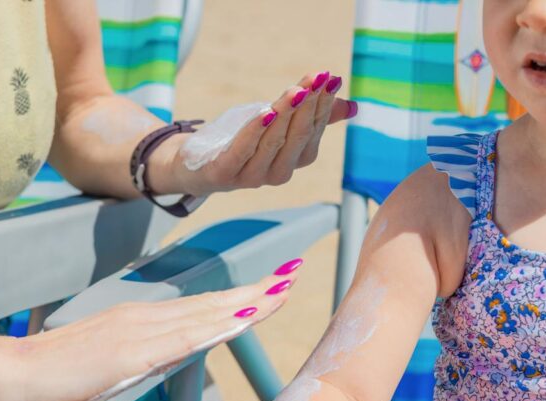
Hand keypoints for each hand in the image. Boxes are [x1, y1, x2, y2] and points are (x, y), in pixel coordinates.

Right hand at [0, 270, 298, 400]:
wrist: (9, 377)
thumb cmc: (48, 377)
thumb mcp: (102, 368)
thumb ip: (131, 362)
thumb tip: (158, 362)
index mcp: (137, 323)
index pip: (198, 310)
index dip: (238, 300)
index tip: (270, 291)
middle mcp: (142, 319)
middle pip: (210, 305)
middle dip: (256, 293)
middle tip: (293, 275)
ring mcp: (136, 333)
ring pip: (204, 315)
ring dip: (247, 302)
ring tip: (283, 288)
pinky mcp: (127, 353)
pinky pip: (182, 338)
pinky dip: (216, 327)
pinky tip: (242, 319)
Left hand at [150, 71, 356, 195]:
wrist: (194, 165)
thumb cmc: (240, 142)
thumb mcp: (276, 124)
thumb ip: (311, 116)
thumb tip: (351, 107)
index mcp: (293, 161)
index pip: (314, 131)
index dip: (323, 105)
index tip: (330, 79)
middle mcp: (277, 173)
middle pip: (298, 137)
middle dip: (309, 106)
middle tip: (318, 79)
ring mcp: (251, 176)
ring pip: (273, 142)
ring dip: (286, 114)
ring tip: (297, 90)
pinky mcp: (224, 173)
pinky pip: (243, 150)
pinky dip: (256, 130)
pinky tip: (267, 111)